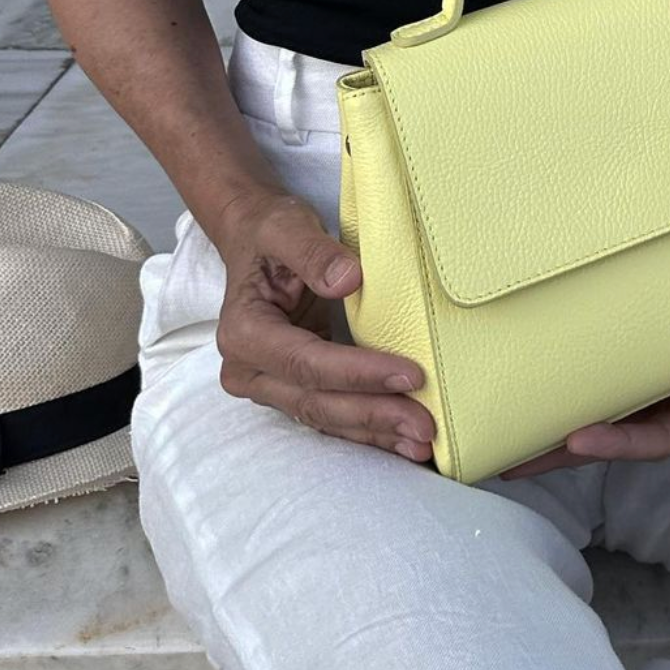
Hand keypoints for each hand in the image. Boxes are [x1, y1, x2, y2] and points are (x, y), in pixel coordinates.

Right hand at [211, 188, 436, 463]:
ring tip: (423, 442)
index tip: (409, 374)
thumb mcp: (285, 227)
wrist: (253, 240)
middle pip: (317, 402)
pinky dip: (368, 428)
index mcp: (244, 332)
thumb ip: (312, 252)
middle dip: (374, 415)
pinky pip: (332, 413)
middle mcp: (251, 370)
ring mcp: (270, 385)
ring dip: (375, 433)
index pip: (307, 363)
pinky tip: (403, 439)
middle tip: (425, 425)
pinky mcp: (294, 387)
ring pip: (325, 417)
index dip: (359, 374)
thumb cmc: (269, 231)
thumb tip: (348, 280)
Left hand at [498, 326, 669, 479]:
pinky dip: (573, 381)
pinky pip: (606, 374)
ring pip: (602, 409)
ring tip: (501, 429)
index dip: (619, 444)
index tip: (577, 439)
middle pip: (614, 435)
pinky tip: (533, 381)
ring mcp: (658, 385)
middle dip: (561, 449)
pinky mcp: (646, 358)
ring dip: (554, 419)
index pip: (658, 439)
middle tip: (507, 458)